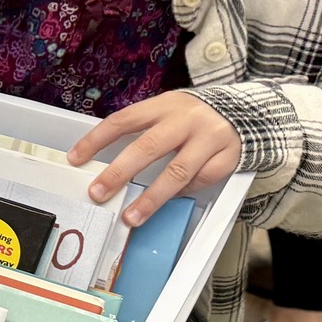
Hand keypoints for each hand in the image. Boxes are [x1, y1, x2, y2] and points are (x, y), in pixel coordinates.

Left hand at [67, 90, 240, 227]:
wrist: (246, 111)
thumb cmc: (193, 116)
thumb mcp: (166, 111)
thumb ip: (141, 128)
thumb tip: (103, 157)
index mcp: (164, 105)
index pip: (123, 120)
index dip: (97, 139)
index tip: (75, 159)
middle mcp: (186, 119)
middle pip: (148, 147)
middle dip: (119, 172)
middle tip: (98, 192)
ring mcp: (210, 138)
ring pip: (177, 171)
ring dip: (151, 197)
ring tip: (131, 216)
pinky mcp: (229, 156)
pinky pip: (201, 180)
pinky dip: (183, 192)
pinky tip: (169, 200)